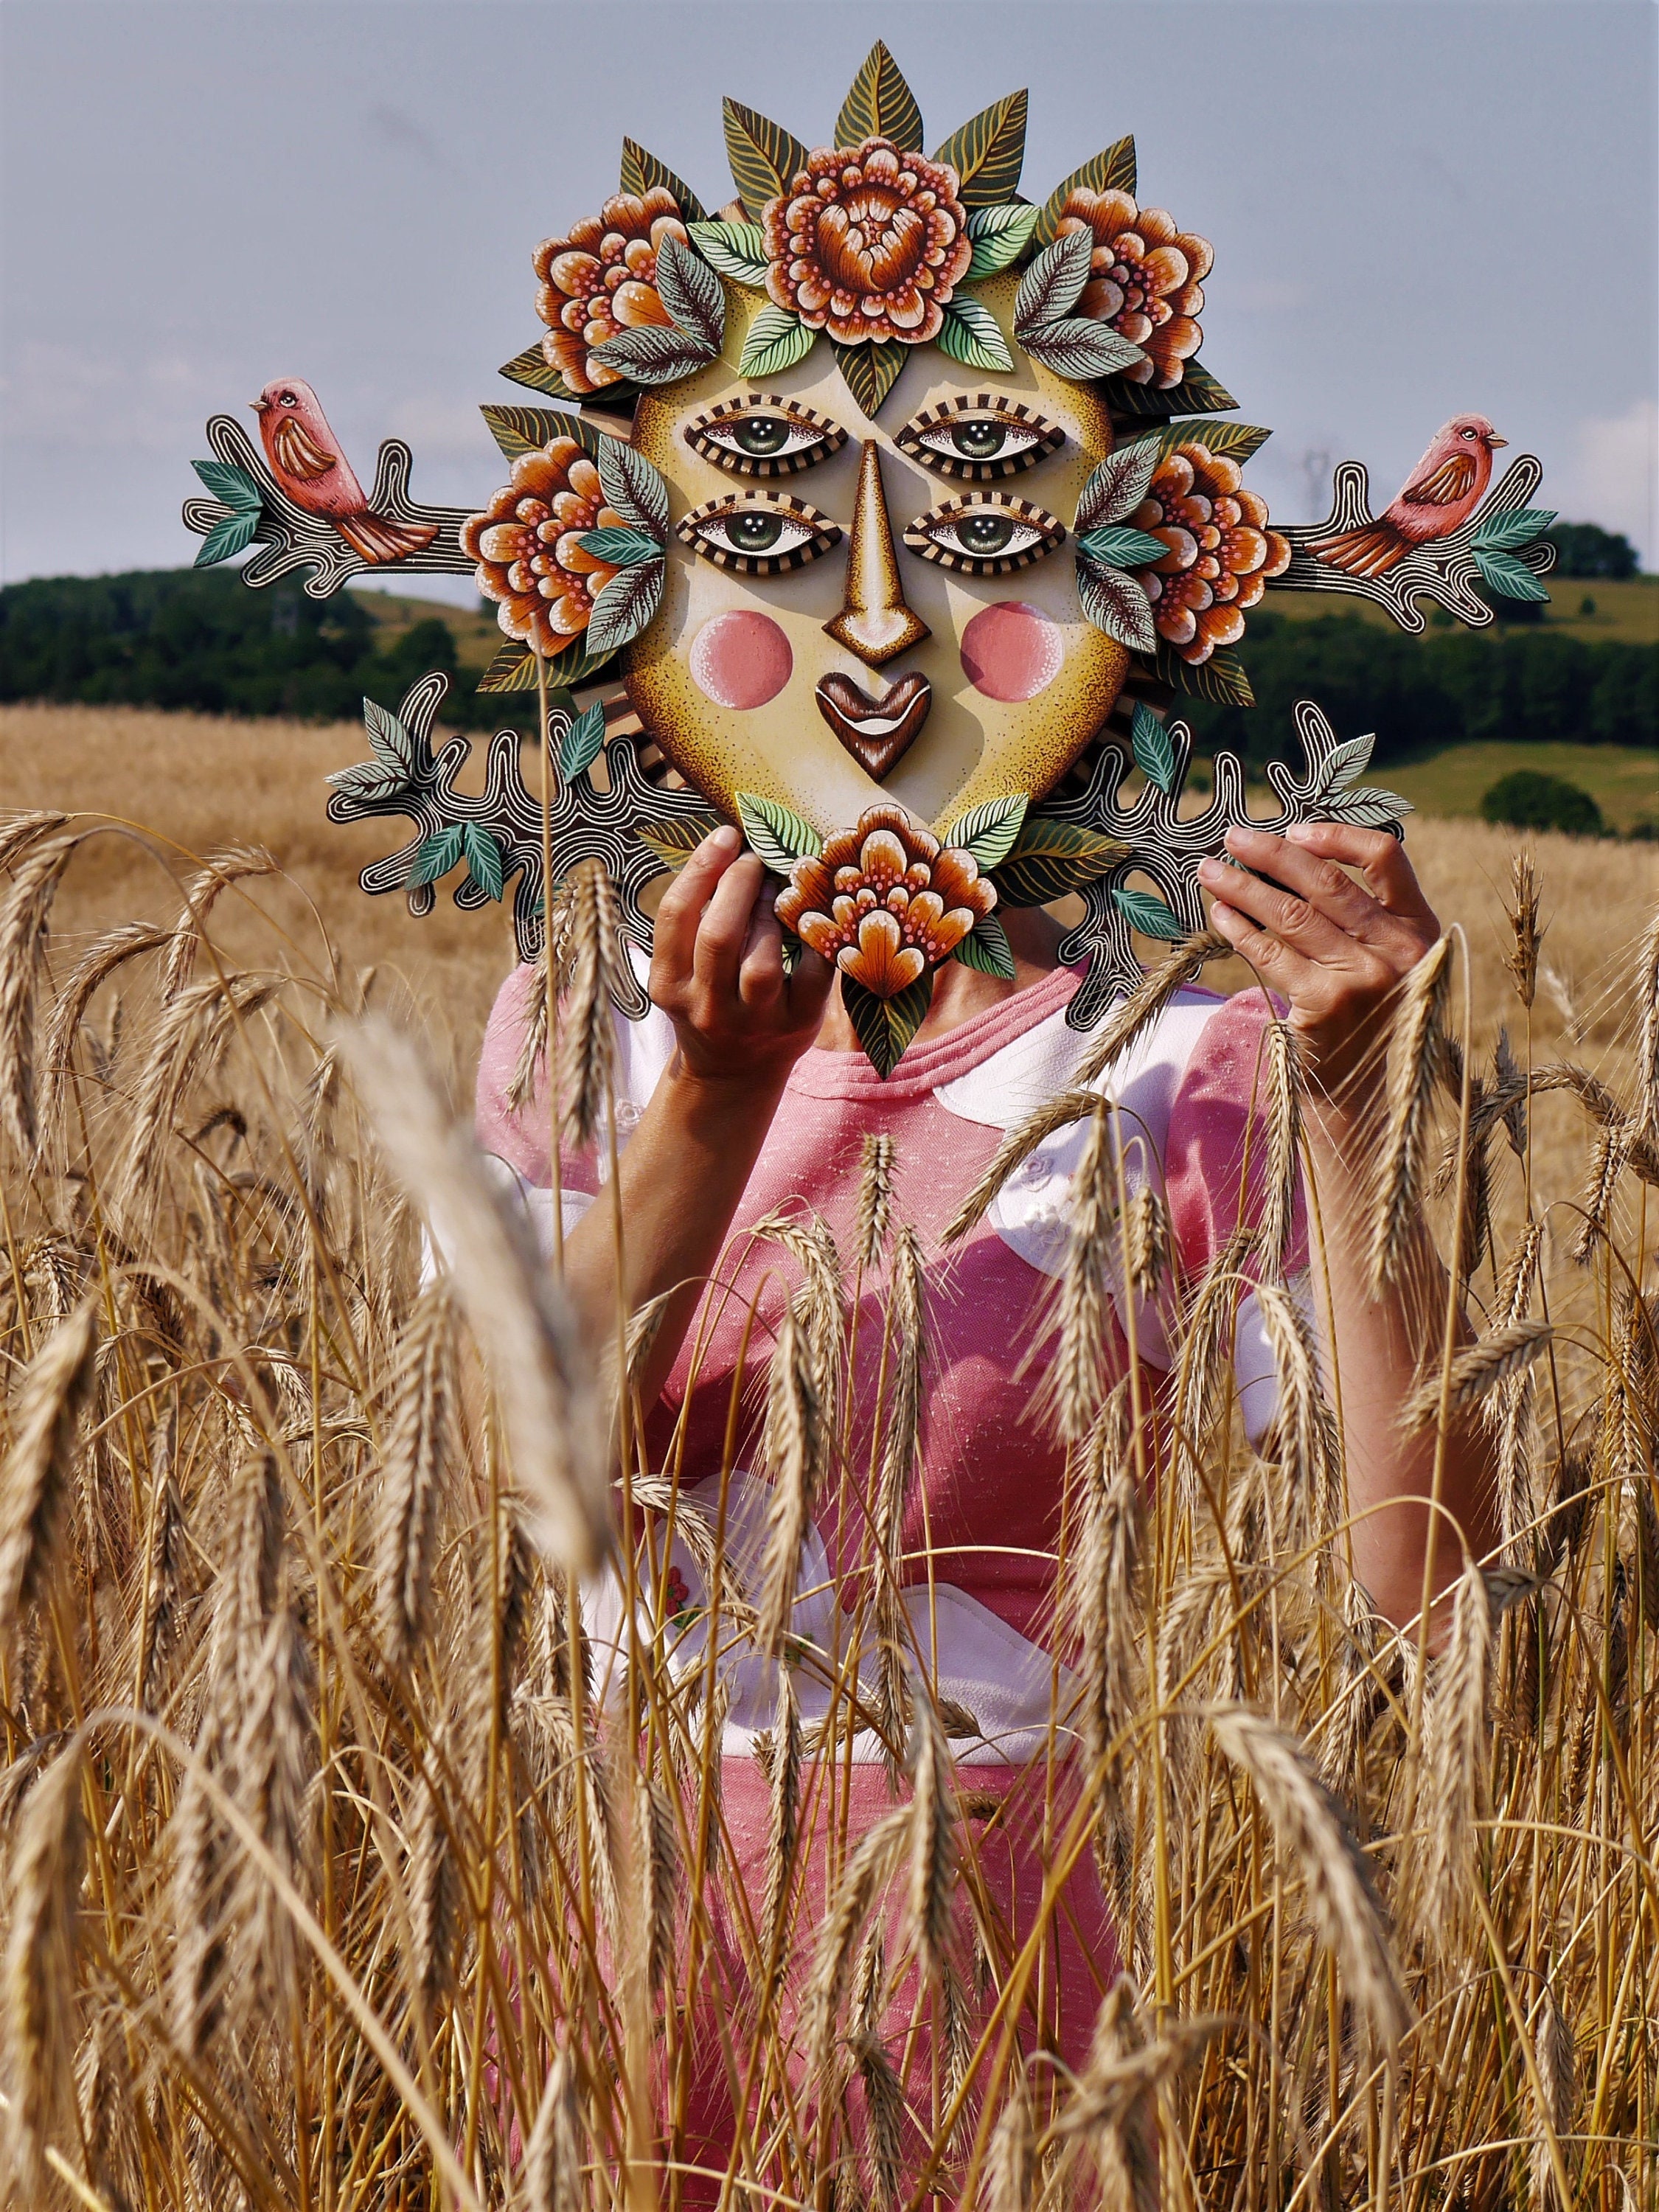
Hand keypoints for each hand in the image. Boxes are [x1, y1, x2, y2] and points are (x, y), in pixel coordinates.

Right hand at [650, 826, 832, 1090]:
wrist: (732, 1073)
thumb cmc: (709, 1000)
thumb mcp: (683, 969)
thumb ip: (695, 920)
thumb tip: (731, 847)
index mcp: (669, 985)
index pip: (675, 916)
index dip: (702, 867)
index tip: (726, 835)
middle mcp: (707, 1007)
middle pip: (718, 936)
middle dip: (739, 883)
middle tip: (755, 857)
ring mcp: (754, 1022)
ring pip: (762, 961)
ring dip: (772, 912)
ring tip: (779, 887)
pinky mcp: (798, 1026)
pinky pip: (814, 975)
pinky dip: (817, 938)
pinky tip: (816, 913)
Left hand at [1197, 820, 1440, 1104]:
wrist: (1372, 1104)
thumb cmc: (1372, 1029)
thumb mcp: (1390, 969)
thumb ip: (1364, 924)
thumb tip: (1291, 865)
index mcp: (1420, 929)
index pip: (1387, 857)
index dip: (1337, 835)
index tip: (1294, 829)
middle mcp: (1398, 950)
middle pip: (1327, 882)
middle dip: (1272, 854)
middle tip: (1233, 836)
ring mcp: (1362, 978)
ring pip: (1292, 915)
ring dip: (1243, 888)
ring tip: (1210, 872)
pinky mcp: (1325, 1006)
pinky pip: (1271, 954)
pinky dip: (1240, 930)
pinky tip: (1219, 916)